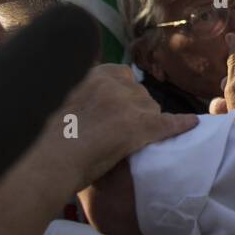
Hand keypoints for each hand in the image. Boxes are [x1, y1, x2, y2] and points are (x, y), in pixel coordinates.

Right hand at [42, 64, 198, 191]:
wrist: (46, 160)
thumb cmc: (42, 142)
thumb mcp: (56, 105)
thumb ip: (74, 98)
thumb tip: (78, 106)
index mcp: (89, 75)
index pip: (118, 76)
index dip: (120, 95)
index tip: (114, 110)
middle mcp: (110, 82)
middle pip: (136, 92)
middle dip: (133, 109)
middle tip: (119, 132)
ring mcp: (126, 102)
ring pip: (149, 108)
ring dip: (145, 121)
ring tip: (132, 143)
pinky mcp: (139, 124)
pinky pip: (166, 123)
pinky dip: (179, 124)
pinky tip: (191, 125)